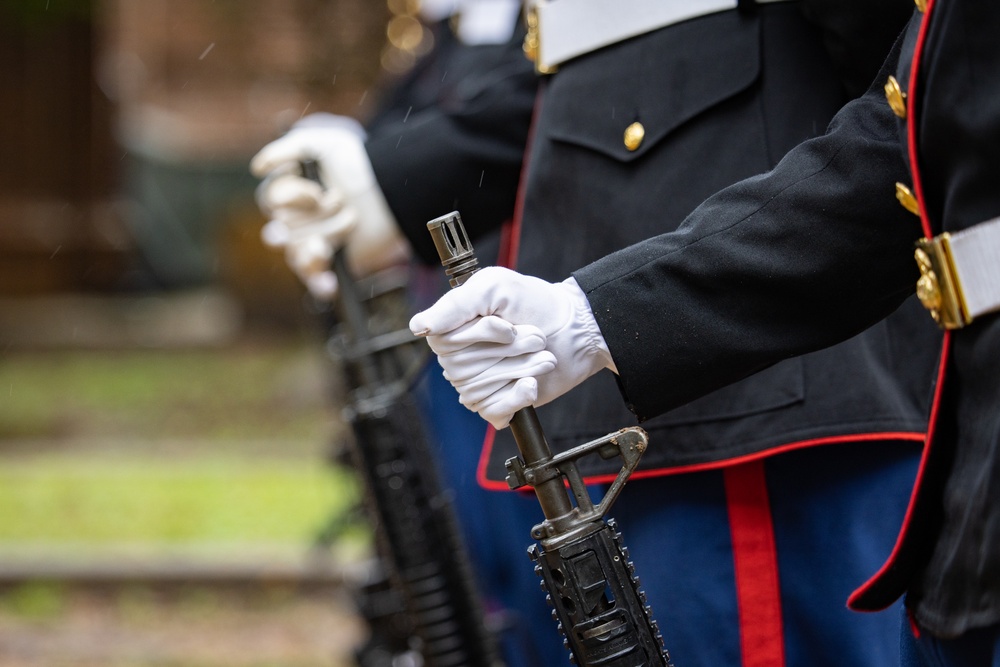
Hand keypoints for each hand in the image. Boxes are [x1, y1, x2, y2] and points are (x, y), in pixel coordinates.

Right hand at [250, 115, 408, 297]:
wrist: (393, 184)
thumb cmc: (356, 161)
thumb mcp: (321, 143)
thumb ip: (287, 149)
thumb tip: (256, 168)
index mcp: (287, 193)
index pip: (270, 201)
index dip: (292, 197)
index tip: (318, 191)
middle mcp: (296, 220)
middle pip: (281, 231)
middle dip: (312, 217)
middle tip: (337, 200)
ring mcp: (312, 242)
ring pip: (297, 254)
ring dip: (324, 237)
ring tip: (351, 220)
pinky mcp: (332, 260)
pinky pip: (316, 280)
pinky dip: (320, 284)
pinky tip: (330, 285)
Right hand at [409, 267, 615, 428]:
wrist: (575, 329)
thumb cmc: (534, 303)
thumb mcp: (494, 287)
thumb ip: (456, 303)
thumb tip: (418, 325)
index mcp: (452, 329)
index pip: (443, 342)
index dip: (481, 335)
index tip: (507, 326)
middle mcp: (459, 358)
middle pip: (464, 367)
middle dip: (509, 351)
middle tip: (536, 337)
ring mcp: (478, 383)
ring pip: (480, 389)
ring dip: (520, 370)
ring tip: (542, 356)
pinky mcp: (499, 403)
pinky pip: (492, 412)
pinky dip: (516, 399)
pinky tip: (531, 385)